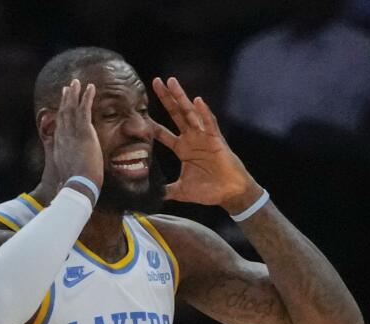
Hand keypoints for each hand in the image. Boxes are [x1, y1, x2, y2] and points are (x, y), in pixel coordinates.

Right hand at [52, 79, 102, 190]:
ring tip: (77, 82)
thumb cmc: (74, 186)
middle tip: (68, 87)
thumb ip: (65, 175)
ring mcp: (72, 133)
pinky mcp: (84, 131)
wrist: (79, 185)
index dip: (60, 114)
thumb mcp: (65, 178)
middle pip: (63, 114)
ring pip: (72, 108)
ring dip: (75, 94)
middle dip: (65, 100)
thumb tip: (62, 184)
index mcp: (59, 147)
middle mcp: (63, 137)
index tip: (62, 104)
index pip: (59, 126)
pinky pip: (84, 109)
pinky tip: (90, 87)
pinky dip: (87, 97)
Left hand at [149, 76, 256, 210]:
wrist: (230, 194)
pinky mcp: (216, 140)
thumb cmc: (209, 191)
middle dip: (166, 98)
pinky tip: (197, 101)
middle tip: (155, 81)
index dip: (152, 124)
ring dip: (181, 97)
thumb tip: (151, 196)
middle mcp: (192, 139)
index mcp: (183, 149)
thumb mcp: (181, 191)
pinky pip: (209, 124)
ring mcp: (204, 137)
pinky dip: (204, 112)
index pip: (163, 133)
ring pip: (190, 113)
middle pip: (176, 114)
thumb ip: (166, 191)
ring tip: (172, 82)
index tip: (139, 113)